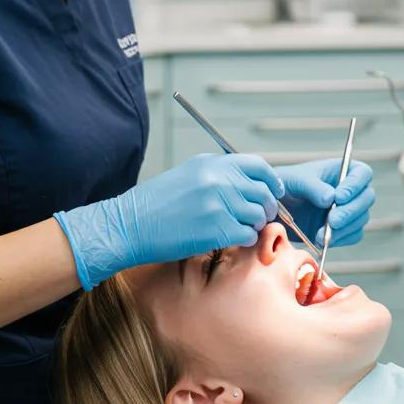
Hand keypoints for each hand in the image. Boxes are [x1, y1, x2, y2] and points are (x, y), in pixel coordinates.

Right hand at [54, 153, 284, 288]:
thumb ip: (218, 174)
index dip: (271, 181)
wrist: (129, 224)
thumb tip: (248, 184)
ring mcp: (219, 203)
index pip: (258, 166)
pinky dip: (243, 240)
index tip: (274, 192)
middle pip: (263, 193)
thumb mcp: (188, 174)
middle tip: (256, 218)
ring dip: (252, 225)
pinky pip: (247, 235)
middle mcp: (219, 179)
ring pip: (258, 216)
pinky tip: (228, 239)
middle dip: (264, 208)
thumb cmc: (155, 203)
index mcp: (212, 163)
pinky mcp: (217, 229)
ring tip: (235, 229)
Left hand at [275, 159, 374, 248]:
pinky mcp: (344, 229)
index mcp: (341, 170)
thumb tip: (331, 198)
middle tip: (332, 221)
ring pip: (361, 219)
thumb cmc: (286, 185)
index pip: (362, 173)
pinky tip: (323, 239)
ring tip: (321, 234)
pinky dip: (340, 239)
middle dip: (351, 211)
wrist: (275, 207)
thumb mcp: (296, 181)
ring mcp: (348, 210)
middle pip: (367, 198)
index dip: (355, 186)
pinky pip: (353, 235)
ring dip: (344, 228)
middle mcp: (350, 190)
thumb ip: (313, 187)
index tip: (339, 197)